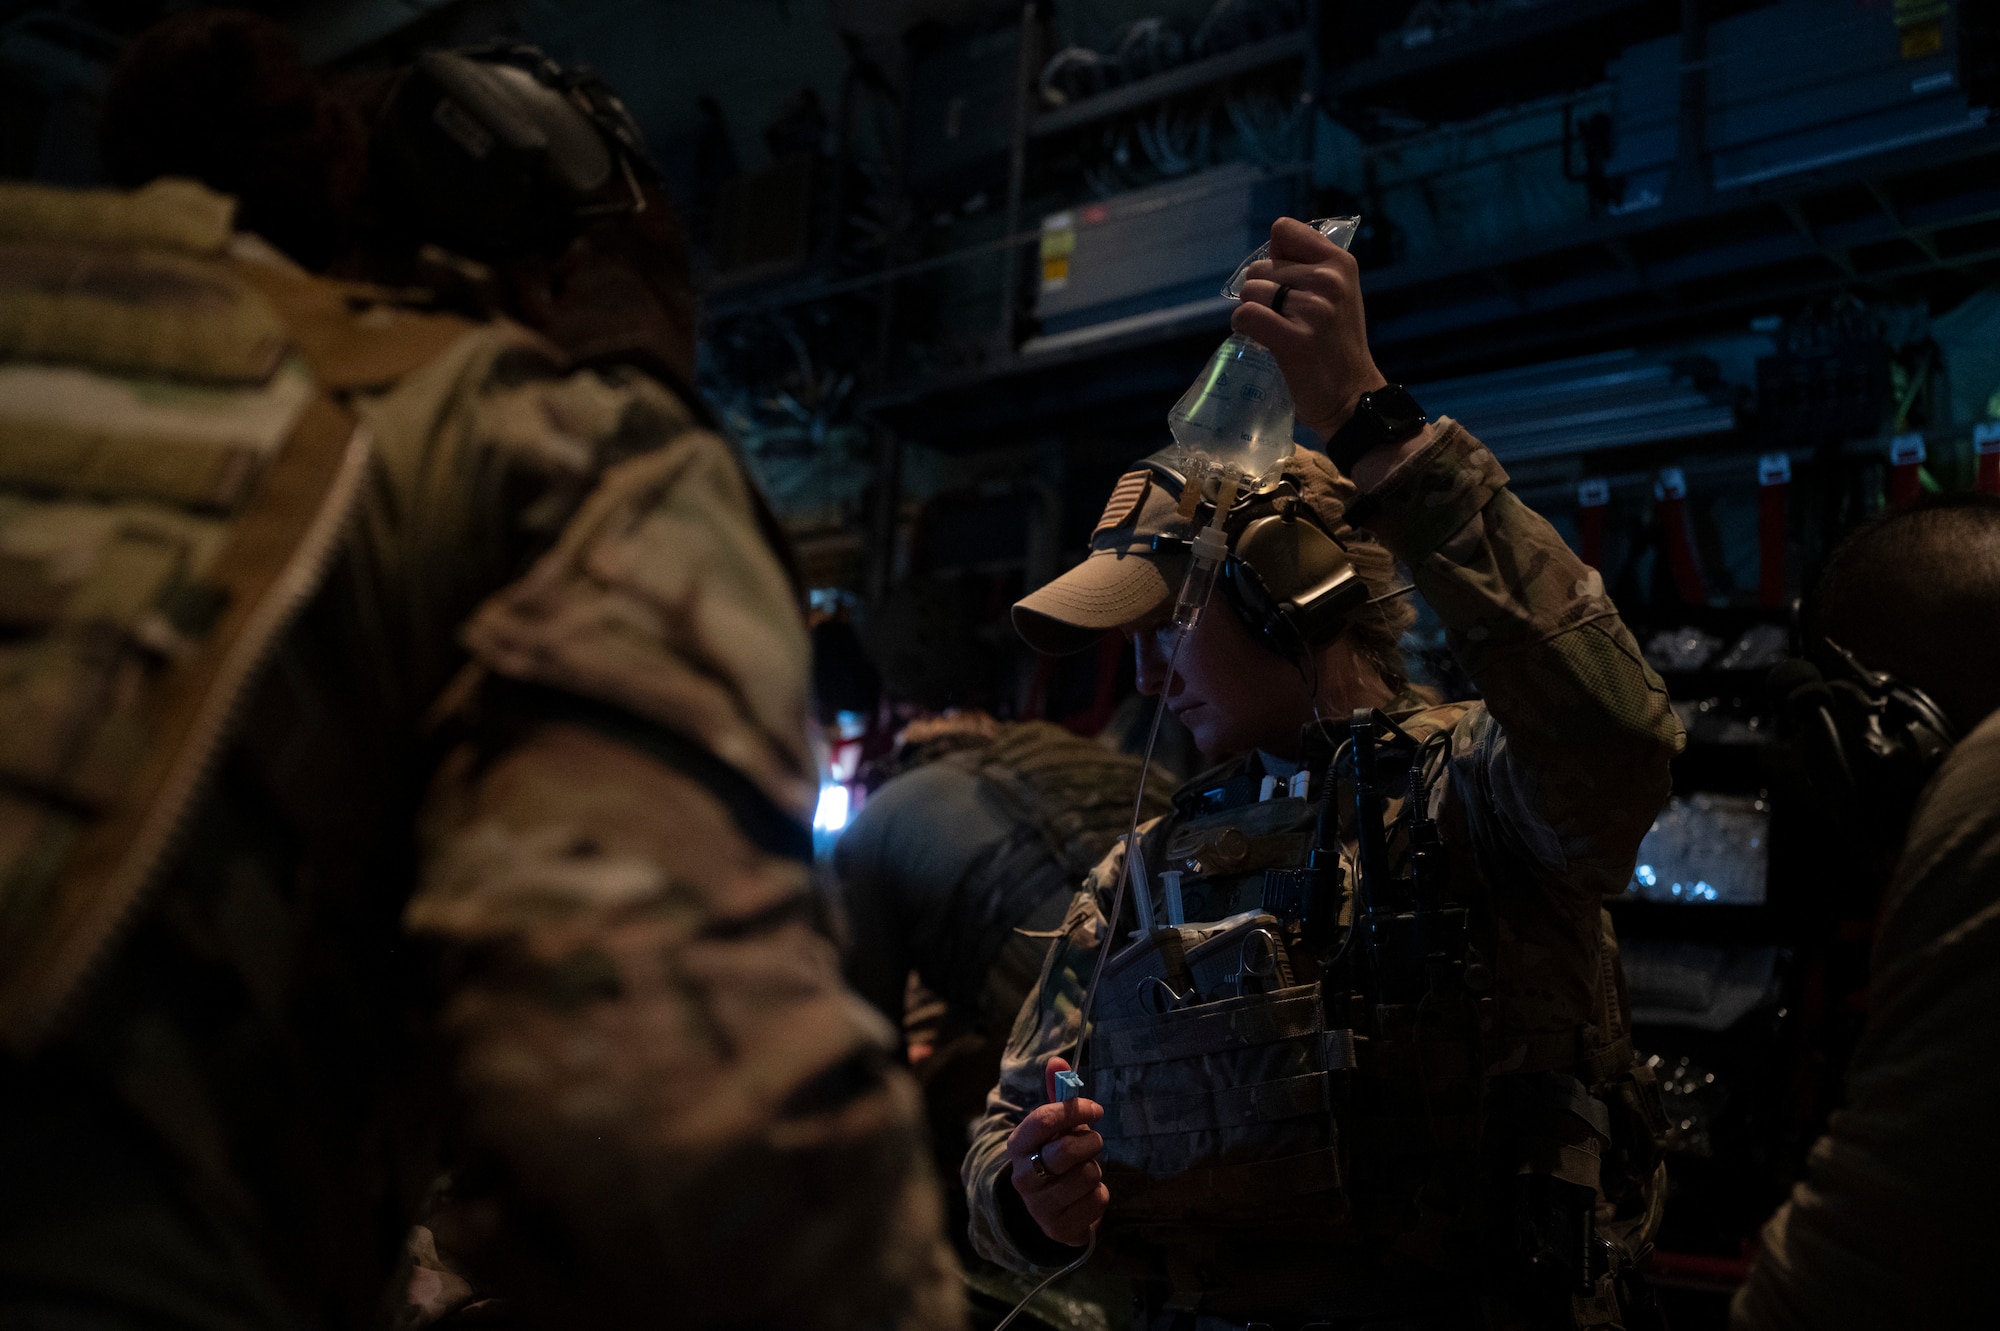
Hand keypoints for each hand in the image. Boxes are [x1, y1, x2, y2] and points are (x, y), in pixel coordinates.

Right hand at [1004, 1057, 1108, 1246]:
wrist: (1048, 1212)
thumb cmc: (1053, 1159)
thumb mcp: (1053, 1129)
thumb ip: (1057, 1095)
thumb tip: (1058, 1060)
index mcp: (1018, 1146)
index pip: (1043, 1119)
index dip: (1075, 1110)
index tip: (1094, 1110)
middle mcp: (1023, 1177)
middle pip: (1067, 1150)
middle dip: (1089, 1143)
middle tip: (1092, 1143)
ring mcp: (1039, 1206)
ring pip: (1087, 1176)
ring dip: (1095, 1170)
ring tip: (1084, 1172)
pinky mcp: (1059, 1228)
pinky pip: (1097, 1201)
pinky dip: (1100, 1196)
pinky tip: (1086, 1196)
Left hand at [1229, 216, 1387, 439]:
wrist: (1351, 396)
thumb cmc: (1336, 345)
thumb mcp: (1337, 295)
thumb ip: (1309, 269)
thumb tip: (1268, 253)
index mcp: (1340, 263)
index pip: (1284, 230)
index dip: (1274, 255)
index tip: (1282, 280)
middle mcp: (1328, 280)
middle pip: (1261, 266)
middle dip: (1262, 291)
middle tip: (1281, 317)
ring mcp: (1313, 309)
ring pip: (1250, 290)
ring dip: (1252, 310)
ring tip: (1274, 330)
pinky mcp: (1294, 339)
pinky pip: (1246, 315)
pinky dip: (1243, 326)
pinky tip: (1259, 338)